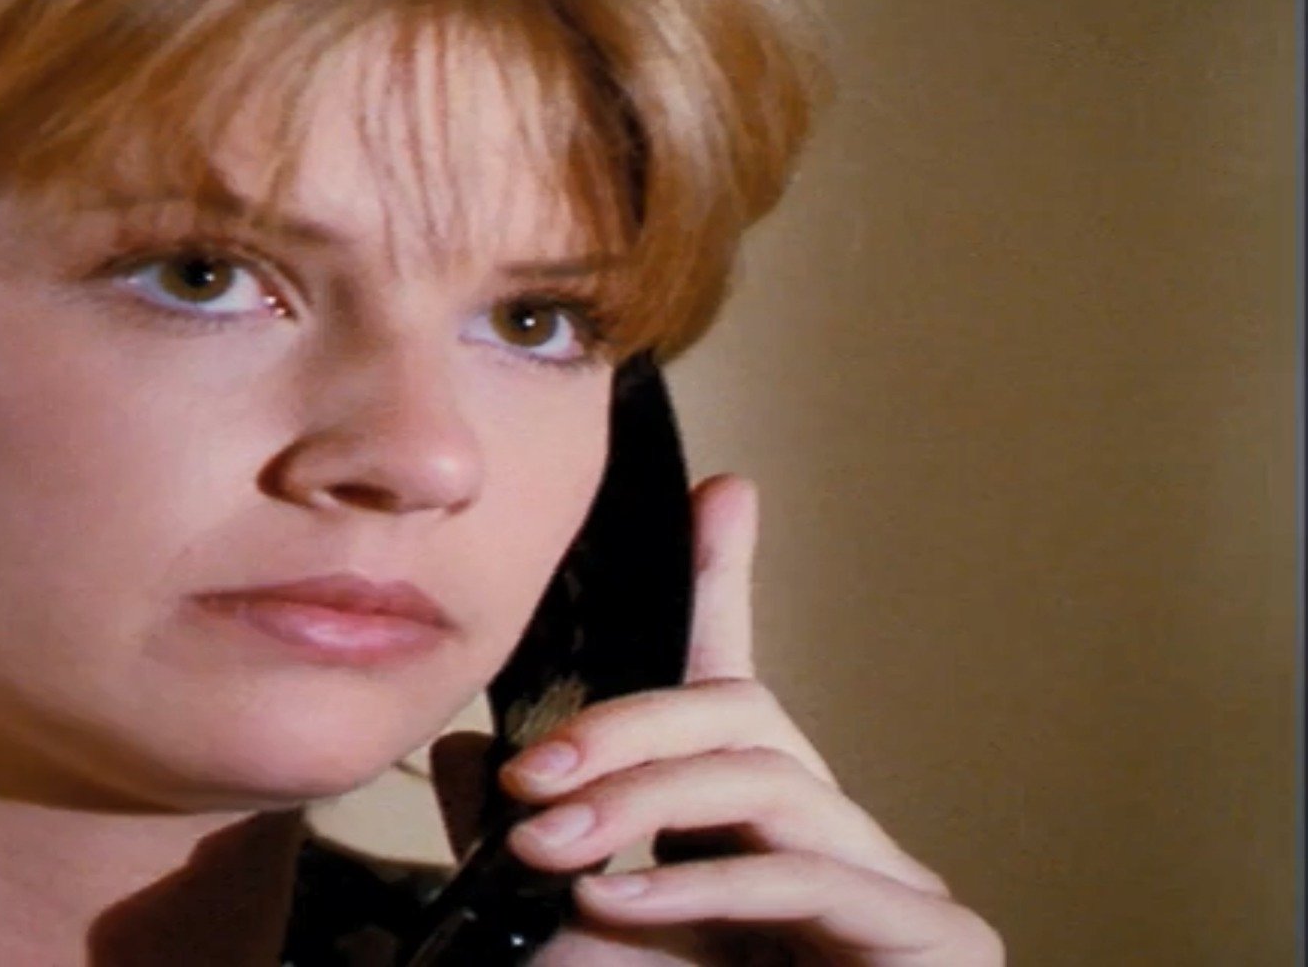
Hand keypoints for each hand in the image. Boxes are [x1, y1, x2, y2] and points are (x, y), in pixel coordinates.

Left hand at [431, 475, 1002, 965]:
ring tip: (554, 847)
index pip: (733, 679)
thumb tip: (472, 754)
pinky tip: (618, 903)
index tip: (719, 490)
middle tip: (532, 774)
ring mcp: (887, 881)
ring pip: (764, 776)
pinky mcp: (940, 941)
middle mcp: (823, 828)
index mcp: (744, 818)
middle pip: (735, 711)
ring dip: (643, 802)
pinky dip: (700, 884)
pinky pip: (806, 874)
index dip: (725, 577)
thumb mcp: (566, 934)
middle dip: (627, 725)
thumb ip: (534, 839)